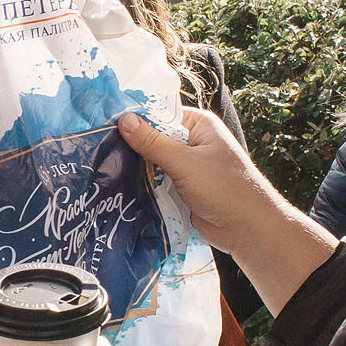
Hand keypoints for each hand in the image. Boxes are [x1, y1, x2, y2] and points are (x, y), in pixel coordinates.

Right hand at [117, 108, 337, 312]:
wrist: (248, 229)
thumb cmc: (223, 188)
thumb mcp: (184, 162)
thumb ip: (153, 142)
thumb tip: (123, 119)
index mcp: (198, 125)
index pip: (159, 115)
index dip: (134, 121)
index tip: (104, 126)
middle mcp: (192, 143)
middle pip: (154, 140)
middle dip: (132, 148)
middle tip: (98, 151)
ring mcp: (187, 168)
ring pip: (153, 164)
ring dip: (136, 171)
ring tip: (102, 170)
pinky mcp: (182, 190)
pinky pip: (157, 184)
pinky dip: (143, 187)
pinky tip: (119, 189)